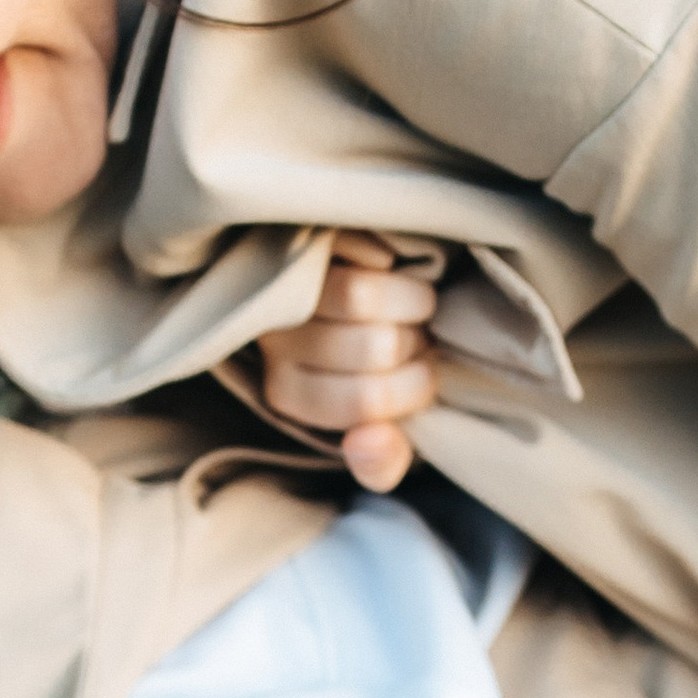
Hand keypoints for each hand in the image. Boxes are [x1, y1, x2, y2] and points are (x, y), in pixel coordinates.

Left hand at [257, 231, 442, 493]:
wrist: (328, 294)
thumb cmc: (361, 368)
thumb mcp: (374, 426)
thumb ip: (380, 459)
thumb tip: (373, 445)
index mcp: (289, 394)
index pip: (368, 402)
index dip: (416, 385)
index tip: (422, 369)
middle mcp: (274, 341)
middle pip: (374, 346)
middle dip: (415, 340)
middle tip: (416, 334)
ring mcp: (282, 284)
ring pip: (362, 295)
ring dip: (411, 298)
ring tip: (412, 302)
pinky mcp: (296, 238)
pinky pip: (356, 245)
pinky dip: (386, 256)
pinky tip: (386, 265)